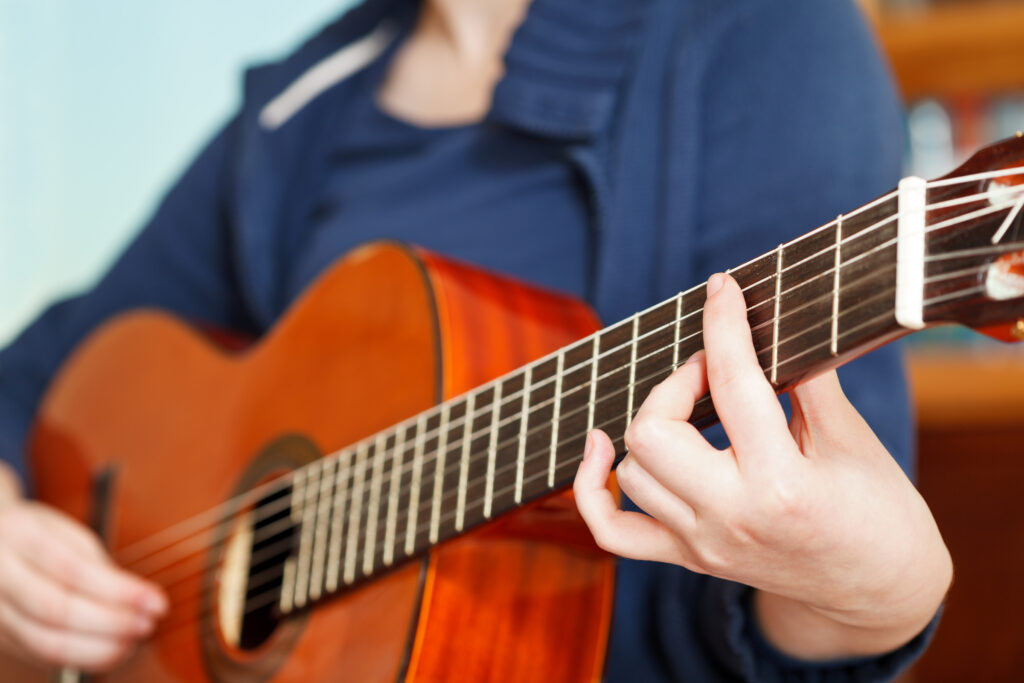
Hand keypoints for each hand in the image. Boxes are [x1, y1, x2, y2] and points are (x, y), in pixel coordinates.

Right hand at [0, 463, 167, 671]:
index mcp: (20, 535)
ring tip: (134, 639)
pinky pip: (40, 654)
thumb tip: (133, 599)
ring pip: (45, 642)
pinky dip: (82, 657)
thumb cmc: (35, 535)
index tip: (157, 602)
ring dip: (99, 648)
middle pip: (56, 610)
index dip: (119, 592)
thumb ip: (94, 564)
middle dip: (111, 622)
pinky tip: (111, 649)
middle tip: (148, 624)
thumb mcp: (64, 532)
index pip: (73, 570)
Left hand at [573, 273, 950, 659]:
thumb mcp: (852, 439)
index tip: (723, 289)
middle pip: (652, 433)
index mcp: (781, 486)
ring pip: (630, 472)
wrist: (878, 592)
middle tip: (712, 369)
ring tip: (690, 406)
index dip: (723, 325)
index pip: (734, 386)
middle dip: (675, 382)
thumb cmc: (879, 514)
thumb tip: (769, 324)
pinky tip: (601, 449)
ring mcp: (702, 544)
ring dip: (651, 424)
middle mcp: (730, 518)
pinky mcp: (688, 559)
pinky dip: (593, 488)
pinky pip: (611, 531)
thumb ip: (807, 381)